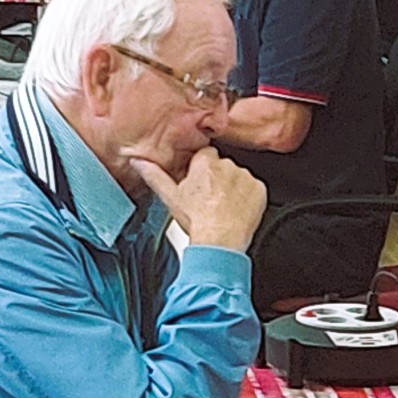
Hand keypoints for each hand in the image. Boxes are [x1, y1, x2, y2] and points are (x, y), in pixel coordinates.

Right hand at [130, 148, 266, 251]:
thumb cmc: (196, 221)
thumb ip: (153, 175)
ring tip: (224, 208)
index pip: (205, 155)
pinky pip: (254, 189)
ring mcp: (245, 176)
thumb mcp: (170, 197)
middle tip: (211, 200)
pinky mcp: (260, 189)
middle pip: (223, 166)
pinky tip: (237, 210)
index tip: (200, 185)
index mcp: (205, 162)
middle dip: (218, 179)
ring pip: (239, 177)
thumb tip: (138, 162)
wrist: (219, 242)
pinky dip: (248, 198)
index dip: (202, 171)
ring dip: (234, 188)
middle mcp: (227, 164)